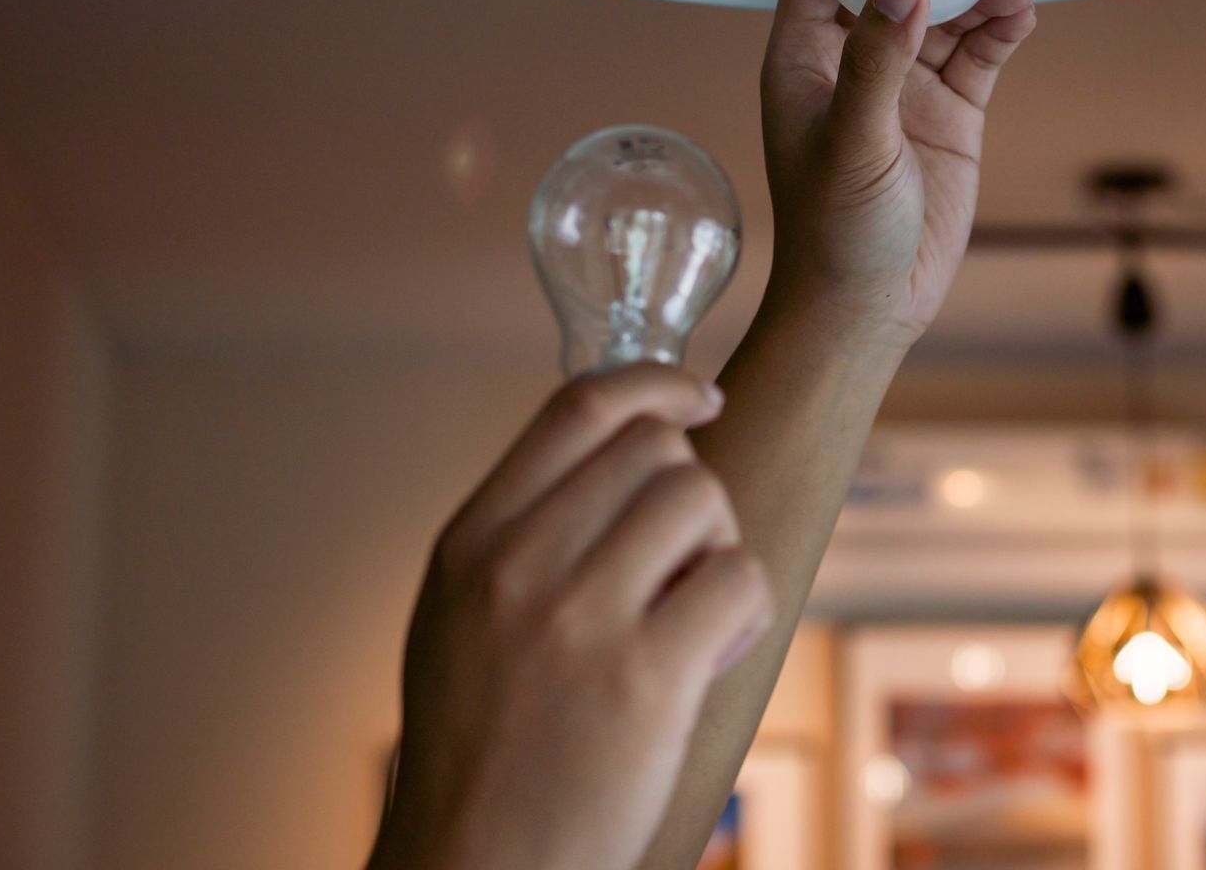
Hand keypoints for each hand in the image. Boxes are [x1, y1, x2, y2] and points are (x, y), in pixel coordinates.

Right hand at [367, 366, 774, 869]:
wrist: (475, 868)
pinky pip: (740, 578)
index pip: (577, 408)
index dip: (656, 384)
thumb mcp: (460, 618)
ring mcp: (579, 617)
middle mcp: (517, 565)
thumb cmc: (481, 749)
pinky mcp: (646, 676)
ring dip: (717, 550)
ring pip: (702, 497)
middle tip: (678, 569)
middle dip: (690, 494)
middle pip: (656, 447)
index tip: (700, 396)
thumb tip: (622, 454)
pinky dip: (745, 611)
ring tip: (688, 620)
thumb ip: (524, 532)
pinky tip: (709, 655)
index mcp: (470, 543)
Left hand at [759, 0, 1037, 347]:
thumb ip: (877, 58)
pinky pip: (980, 52)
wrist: (871, 305)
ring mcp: (905, 85)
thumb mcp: (852, 139)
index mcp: (805, 55)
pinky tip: (1023, 12)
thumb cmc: (833, 230)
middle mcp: (854, 59)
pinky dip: (1002, 28)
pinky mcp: (950, 113)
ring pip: (945, 9)